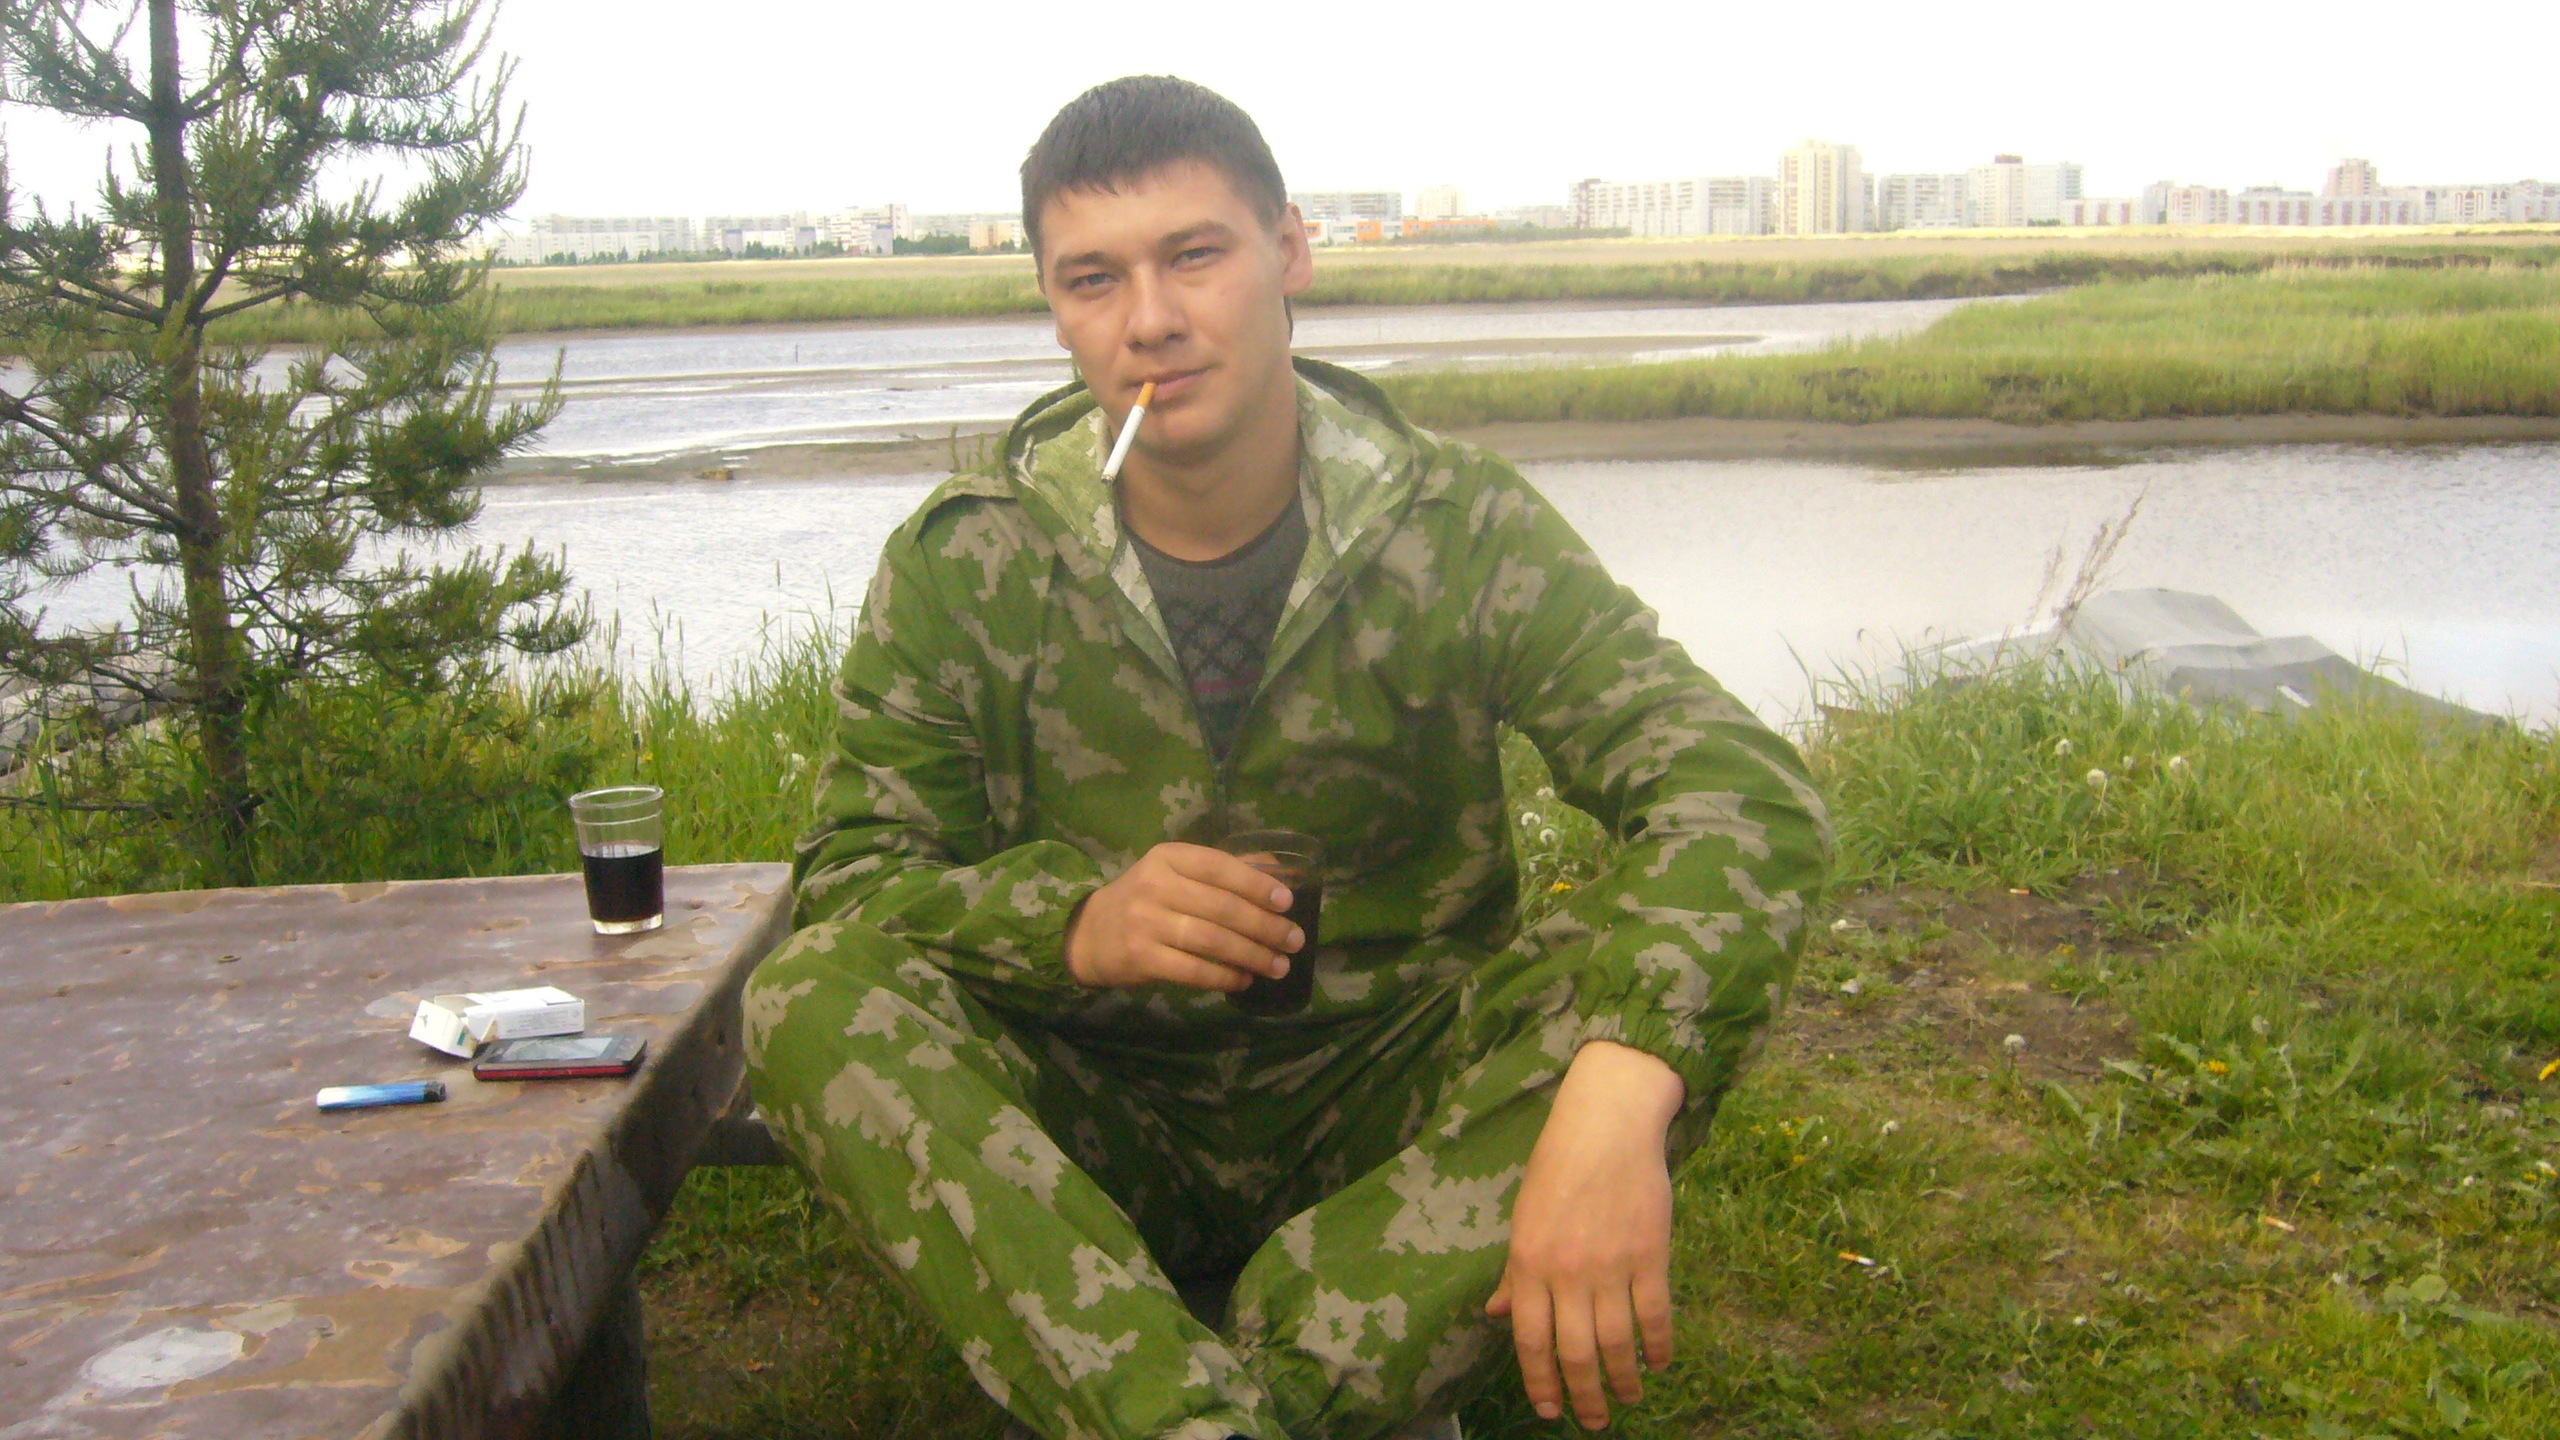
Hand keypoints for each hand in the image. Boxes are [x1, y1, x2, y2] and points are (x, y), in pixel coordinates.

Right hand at [1063, 842, 1303, 991]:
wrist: (1088, 934)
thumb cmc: (1144, 900)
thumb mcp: (1174, 873)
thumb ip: (1220, 870)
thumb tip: (1276, 869)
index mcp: (1168, 857)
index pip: (1219, 866)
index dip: (1256, 884)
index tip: (1287, 902)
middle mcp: (1155, 885)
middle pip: (1222, 907)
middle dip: (1265, 926)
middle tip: (1293, 941)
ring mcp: (1145, 922)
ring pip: (1212, 940)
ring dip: (1252, 955)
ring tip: (1278, 966)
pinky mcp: (1141, 957)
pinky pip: (1193, 970)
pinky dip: (1224, 977)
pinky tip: (1244, 980)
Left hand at [1487, 1040, 1684, 1429]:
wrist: (1608, 1123)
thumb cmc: (1558, 1165)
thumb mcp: (1524, 1216)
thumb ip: (1516, 1272)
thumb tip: (1498, 1315)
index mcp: (1529, 1262)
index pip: (1530, 1340)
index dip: (1539, 1381)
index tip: (1549, 1409)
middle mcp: (1567, 1271)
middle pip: (1575, 1352)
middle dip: (1584, 1396)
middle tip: (1592, 1420)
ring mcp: (1612, 1266)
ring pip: (1617, 1344)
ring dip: (1623, 1381)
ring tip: (1627, 1399)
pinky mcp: (1651, 1256)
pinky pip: (1655, 1316)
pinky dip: (1657, 1348)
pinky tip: (1657, 1364)